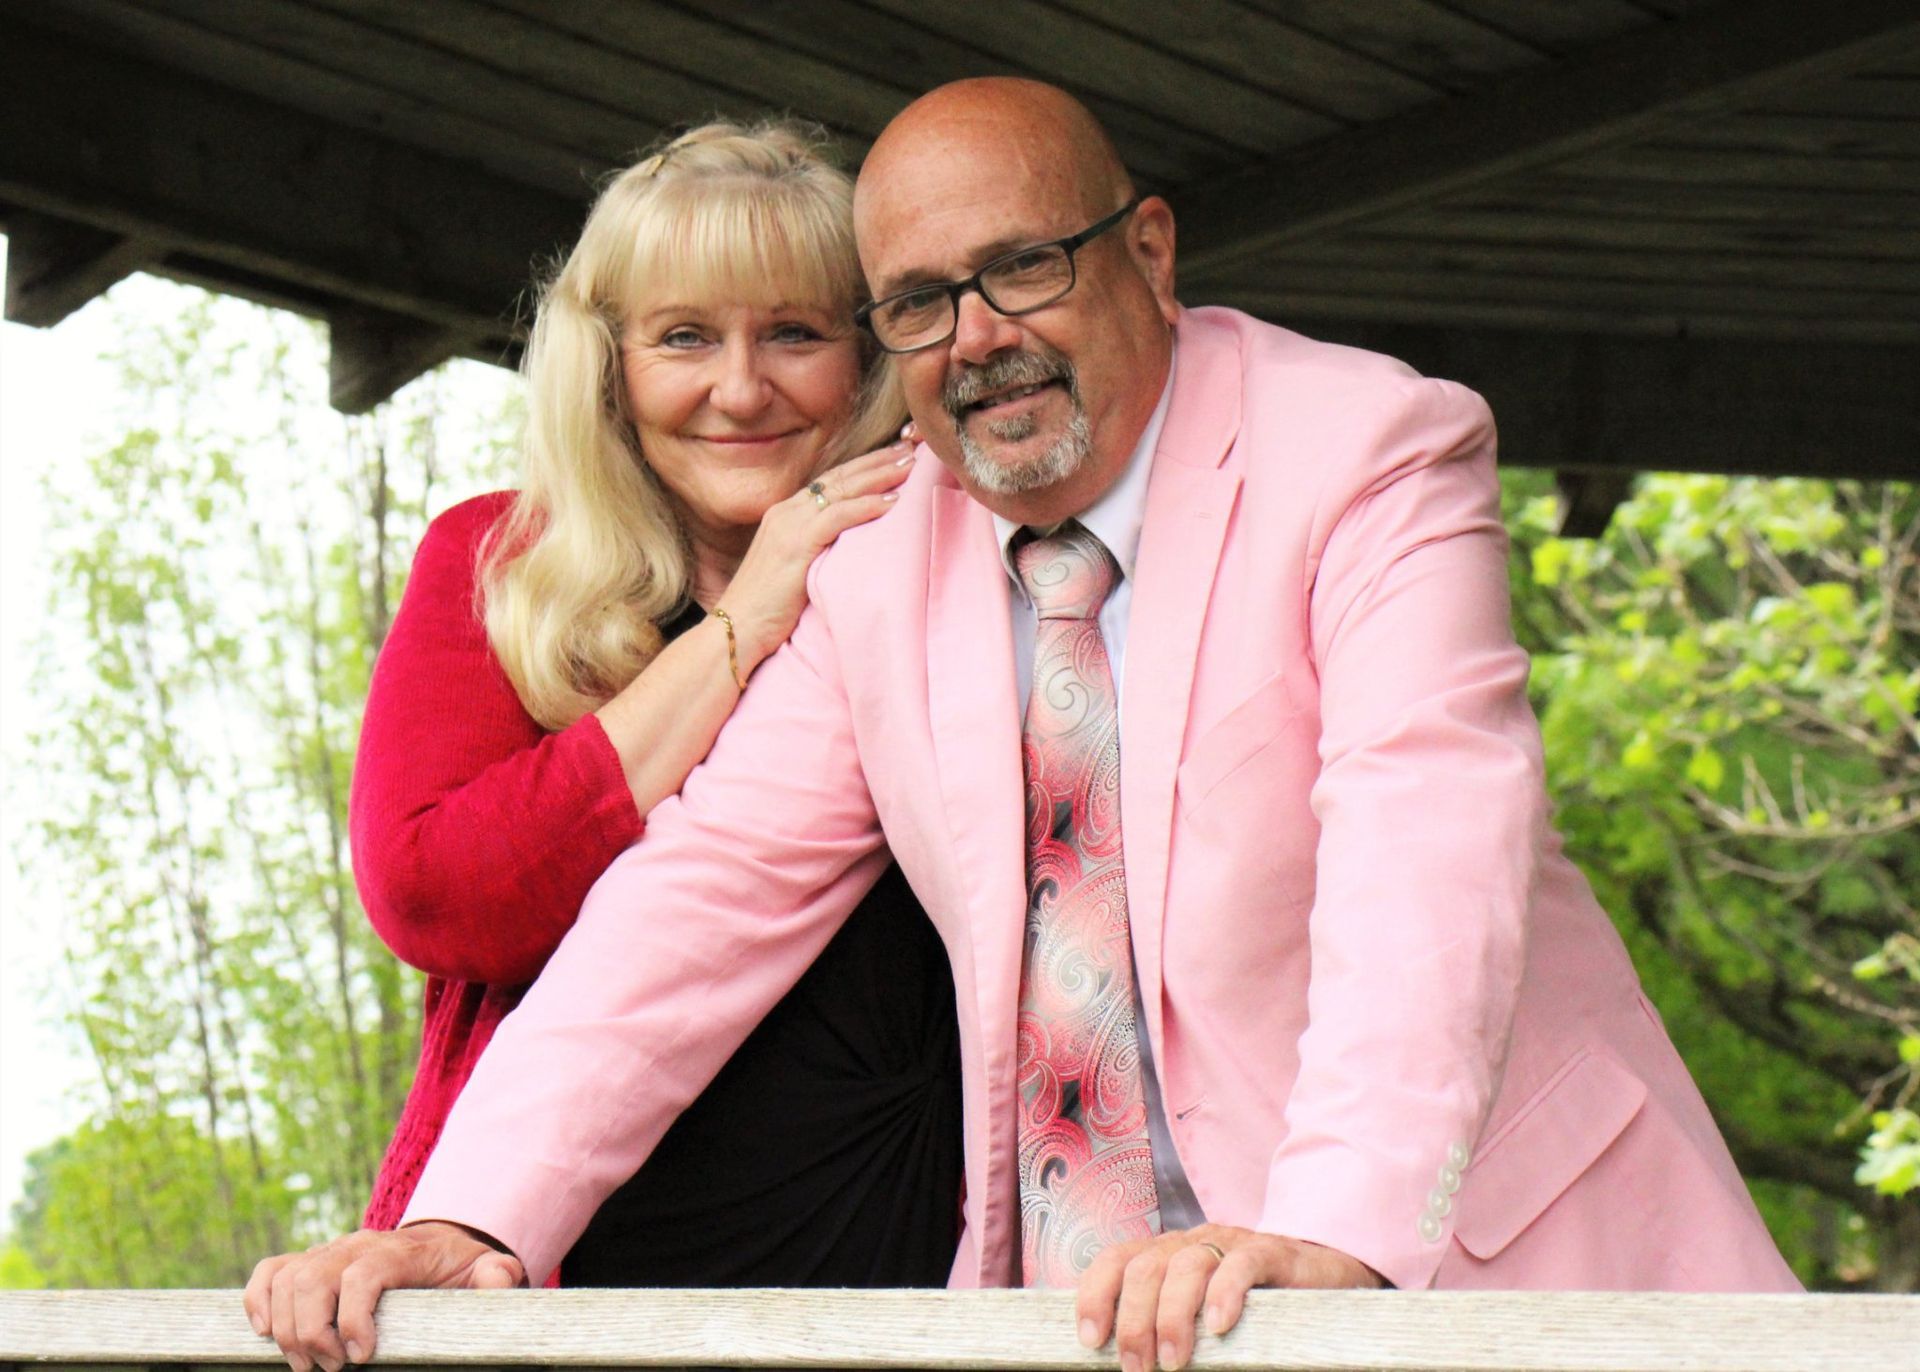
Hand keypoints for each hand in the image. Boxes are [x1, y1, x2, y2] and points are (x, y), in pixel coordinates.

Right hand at [242, 1222, 525, 1371]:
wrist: (439, 1243)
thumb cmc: (458, 1266)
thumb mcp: (485, 1269)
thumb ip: (495, 1275)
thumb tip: (498, 1280)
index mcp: (399, 1250)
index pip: (364, 1273)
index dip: (354, 1315)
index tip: (360, 1356)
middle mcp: (358, 1245)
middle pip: (315, 1278)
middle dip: (314, 1331)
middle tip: (332, 1369)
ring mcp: (329, 1252)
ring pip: (288, 1278)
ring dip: (286, 1327)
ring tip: (307, 1364)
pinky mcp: (309, 1263)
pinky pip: (270, 1271)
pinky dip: (258, 1299)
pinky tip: (264, 1333)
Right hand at [719, 433, 916, 669]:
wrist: (735, 630)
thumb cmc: (767, 610)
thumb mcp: (795, 570)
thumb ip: (817, 550)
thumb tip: (850, 549)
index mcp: (785, 515)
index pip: (830, 482)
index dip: (863, 467)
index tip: (894, 456)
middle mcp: (786, 512)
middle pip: (839, 477)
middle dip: (877, 460)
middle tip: (911, 447)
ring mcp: (788, 525)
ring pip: (840, 489)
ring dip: (878, 475)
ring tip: (909, 464)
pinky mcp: (795, 544)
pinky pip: (836, 516)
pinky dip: (866, 505)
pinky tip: (892, 500)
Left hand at [1075, 1225, 1381, 1371]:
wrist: (1320, 1271)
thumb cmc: (1249, 1303)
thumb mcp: (1196, 1310)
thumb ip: (1163, 1322)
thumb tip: (1128, 1360)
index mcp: (1165, 1254)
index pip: (1115, 1260)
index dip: (1095, 1295)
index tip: (1090, 1340)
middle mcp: (1191, 1242)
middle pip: (1145, 1268)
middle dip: (1132, 1321)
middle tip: (1136, 1368)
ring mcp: (1230, 1244)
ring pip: (1187, 1266)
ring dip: (1172, 1316)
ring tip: (1173, 1361)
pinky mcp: (1270, 1253)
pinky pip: (1241, 1266)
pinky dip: (1225, 1294)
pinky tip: (1219, 1327)